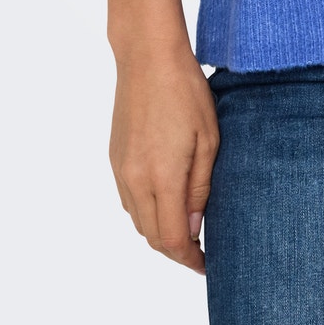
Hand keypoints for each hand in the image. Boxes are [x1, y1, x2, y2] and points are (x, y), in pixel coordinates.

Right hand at [108, 44, 219, 272]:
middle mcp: (135, 180)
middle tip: (201, 251)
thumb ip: (200, 188)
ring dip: (160, 232)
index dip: (190, 259)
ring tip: (186, 229)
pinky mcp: (114, 159)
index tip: (207, 266)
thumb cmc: (186, 93)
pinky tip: (165, 202)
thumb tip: (194, 229)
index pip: (172, 239)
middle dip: (176, 250)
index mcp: (161, 178)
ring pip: (138, 221)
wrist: (147, 58)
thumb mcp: (208, 140)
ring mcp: (120, 170)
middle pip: (152, 237)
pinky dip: (146, 212)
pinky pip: (128, 200)